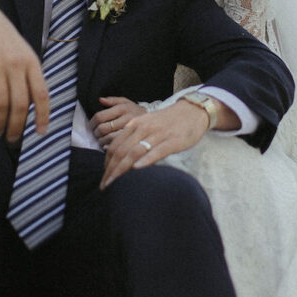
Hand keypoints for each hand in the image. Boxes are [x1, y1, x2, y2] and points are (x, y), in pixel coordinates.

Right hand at [0, 3, 48, 142]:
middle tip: (11, 139)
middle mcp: (16, 65)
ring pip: (0, 104)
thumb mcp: (25, 55)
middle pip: (19, 105)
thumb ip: (31, 78)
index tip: (40, 133)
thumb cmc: (6, 42)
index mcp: (32, 63)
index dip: (42, 116)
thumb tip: (36, 110)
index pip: (41, 95)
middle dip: (16, 127)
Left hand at [90, 96, 146, 147]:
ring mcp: (130, 131)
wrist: (154, 122)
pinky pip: (117, 145)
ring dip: (101, 141)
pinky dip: (108, 147)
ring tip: (101, 140)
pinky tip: (108, 146)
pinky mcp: (133, 141)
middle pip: (103, 128)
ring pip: (108, 138)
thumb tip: (100, 100)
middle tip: (96, 134)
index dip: (92, 123)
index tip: (91, 126)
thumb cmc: (136, 112)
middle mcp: (126, 119)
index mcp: (122, 108)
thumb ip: (112, 100)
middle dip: (96, 133)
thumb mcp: (126, 102)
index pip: (100, 116)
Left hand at [100, 98, 216, 189]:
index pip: (114, 146)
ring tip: (114, 183)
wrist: (192, 111)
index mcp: (135, 124)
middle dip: (110, 171)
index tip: (104, 177)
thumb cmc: (168, 122)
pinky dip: (145, 160)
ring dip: (121, 170)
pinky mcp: (173, 141)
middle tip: (104, 186)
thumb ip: (133, 137)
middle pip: (121, 151)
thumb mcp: (146, 124)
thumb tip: (120, 158)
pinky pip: (156, 151)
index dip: (106, 163)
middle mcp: (143, 128)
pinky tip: (137, 169)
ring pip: (134, 153)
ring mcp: (158, 134)